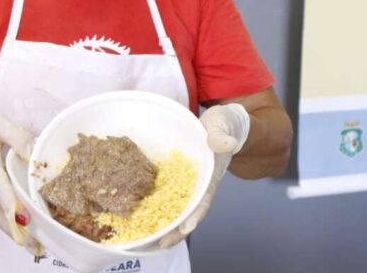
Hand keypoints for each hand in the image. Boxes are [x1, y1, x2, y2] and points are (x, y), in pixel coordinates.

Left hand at [159, 104, 249, 247]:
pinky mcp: (176, 177)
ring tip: (149, 237)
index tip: (188, 227)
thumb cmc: (223, 124)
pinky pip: (165, 192)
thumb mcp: (223, 124)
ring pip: (177, 205)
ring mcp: (188, 181)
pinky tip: (141, 214)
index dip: (197, 212)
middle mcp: (200, 182)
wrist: (219, 124)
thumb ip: (222, 134)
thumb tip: (226, 144)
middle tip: (161, 242)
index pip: (205, 196)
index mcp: (212, 173)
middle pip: (189, 210)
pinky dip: (156, 204)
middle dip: (177, 228)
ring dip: (165, 222)